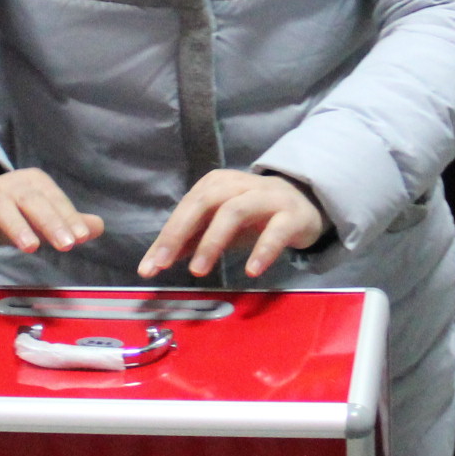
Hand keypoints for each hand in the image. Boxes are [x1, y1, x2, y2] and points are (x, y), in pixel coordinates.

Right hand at [0, 168, 103, 254]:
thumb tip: (97, 227)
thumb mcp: (38, 216)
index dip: (67, 216)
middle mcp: (8, 186)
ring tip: (30, 246)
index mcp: (31, 184)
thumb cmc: (9, 211)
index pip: (53, 198)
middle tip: (66, 245)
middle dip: (49, 221)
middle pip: (30, 199)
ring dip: (15, 225)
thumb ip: (66, 222)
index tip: (81, 237)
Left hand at [141, 170, 324, 280]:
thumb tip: (152, 265)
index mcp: (216, 184)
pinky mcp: (291, 215)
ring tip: (199, 271)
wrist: (304, 205)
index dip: (167, 235)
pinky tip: (251, 270)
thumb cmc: (253, 217)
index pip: (187, 207)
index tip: (150, 265)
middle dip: (181, 232)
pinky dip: (262, 249)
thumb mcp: (217, 226)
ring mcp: (267, 198)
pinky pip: (276, 231)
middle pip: (205, 202)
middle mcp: (239, 185)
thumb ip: (188, 242)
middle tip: (165, 264)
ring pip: (235, 211)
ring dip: (213, 241)